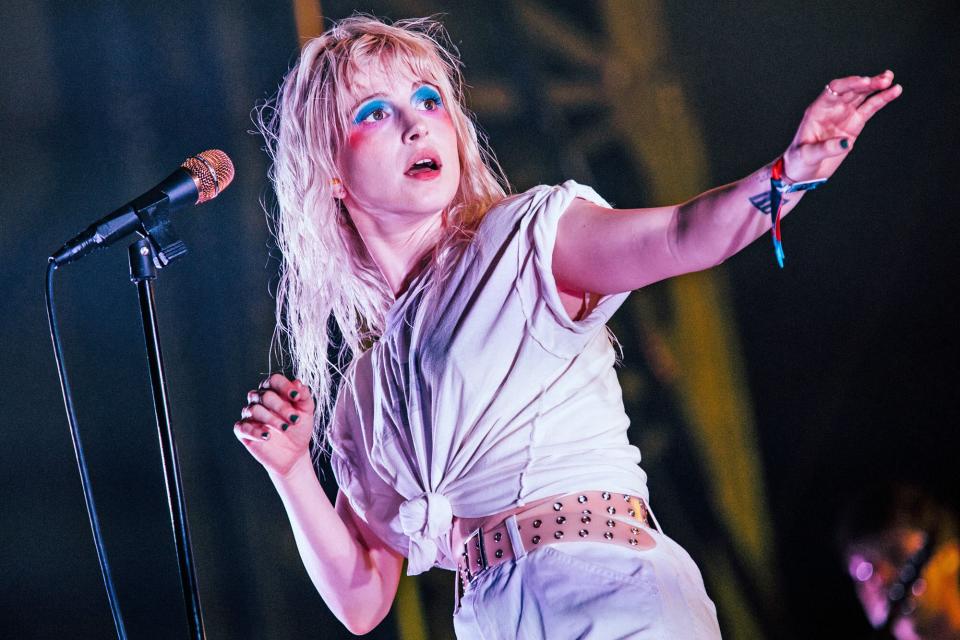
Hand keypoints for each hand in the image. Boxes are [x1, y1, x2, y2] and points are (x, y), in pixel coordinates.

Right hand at [234, 373, 315, 476]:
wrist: (294, 454)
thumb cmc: (299, 429)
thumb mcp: (306, 412)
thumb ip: (304, 396)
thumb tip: (297, 382)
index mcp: (274, 391)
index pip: (274, 380)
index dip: (284, 386)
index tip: (296, 397)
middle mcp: (259, 400)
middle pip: (265, 395)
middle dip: (281, 407)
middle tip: (294, 420)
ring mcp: (250, 415)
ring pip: (254, 410)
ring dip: (271, 419)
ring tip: (285, 428)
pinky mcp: (243, 431)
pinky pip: (242, 426)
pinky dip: (255, 431)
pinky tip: (268, 436)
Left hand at [783, 70, 901, 181]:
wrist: (803, 172)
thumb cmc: (799, 161)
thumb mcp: (807, 155)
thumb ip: (826, 148)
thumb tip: (846, 143)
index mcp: (817, 109)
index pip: (835, 89)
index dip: (850, 83)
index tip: (865, 82)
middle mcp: (832, 108)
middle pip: (852, 89)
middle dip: (868, 83)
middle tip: (884, 80)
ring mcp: (844, 115)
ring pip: (863, 95)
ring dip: (876, 86)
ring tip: (890, 81)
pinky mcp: (854, 124)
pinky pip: (870, 108)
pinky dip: (881, 99)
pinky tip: (894, 91)